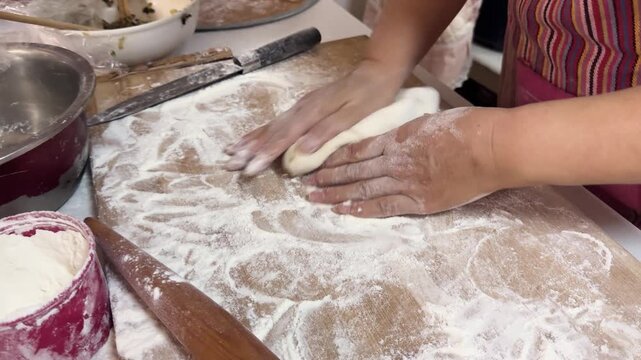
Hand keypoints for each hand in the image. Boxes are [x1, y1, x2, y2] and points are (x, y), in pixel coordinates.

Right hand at [224, 60, 406, 175]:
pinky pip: (277, 122)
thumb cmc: (370, 95)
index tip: (250, 169)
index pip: (285, 137)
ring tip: (230, 154)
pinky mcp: (303, 107)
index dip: (266, 154)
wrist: (375, 71)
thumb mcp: (355, 114)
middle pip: (271, 132)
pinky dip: (261, 132)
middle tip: (229, 165)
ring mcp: (300, 107)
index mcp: (313, 112)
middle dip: (250, 150)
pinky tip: (250, 138)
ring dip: (250, 141)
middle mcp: (302, 108)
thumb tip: (303, 148)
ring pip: (270, 126)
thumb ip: (328, 130)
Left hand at [303, 107, 511, 216]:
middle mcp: (395, 161)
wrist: (491, 148)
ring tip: (316, 199)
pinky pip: (385, 207)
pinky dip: (363, 210)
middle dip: (328, 178)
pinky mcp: (420, 202)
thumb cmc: (467, 128)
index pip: (357, 150)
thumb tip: (396, 137)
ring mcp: (406, 182)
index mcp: (397, 138)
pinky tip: (345, 212)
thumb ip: (408, 131)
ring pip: (363, 189)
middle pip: (354, 171)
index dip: (336, 158)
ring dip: (337, 195)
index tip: (320, 163)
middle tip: (306, 185)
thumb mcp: (431, 121)